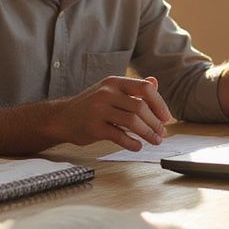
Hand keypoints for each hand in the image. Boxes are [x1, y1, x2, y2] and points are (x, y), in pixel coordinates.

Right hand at [54, 76, 173, 150]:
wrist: (62, 117)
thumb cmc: (91, 105)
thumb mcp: (110, 91)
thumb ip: (132, 89)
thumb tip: (155, 83)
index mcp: (114, 82)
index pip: (145, 88)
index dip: (159, 103)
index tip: (166, 117)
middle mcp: (106, 93)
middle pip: (140, 107)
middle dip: (155, 122)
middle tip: (162, 133)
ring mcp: (99, 110)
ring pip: (132, 121)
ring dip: (148, 133)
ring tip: (155, 141)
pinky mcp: (94, 127)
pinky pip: (119, 136)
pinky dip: (132, 143)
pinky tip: (137, 146)